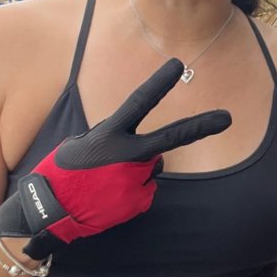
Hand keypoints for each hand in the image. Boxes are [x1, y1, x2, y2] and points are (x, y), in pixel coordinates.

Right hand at [0, 58, 230, 258]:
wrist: (49, 211)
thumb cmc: (62, 172)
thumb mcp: (83, 143)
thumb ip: (116, 138)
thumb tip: (140, 148)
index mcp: (110, 135)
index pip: (139, 102)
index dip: (159, 82)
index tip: (178, 65)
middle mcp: (128, 156)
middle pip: (171, 138)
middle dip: (201, 127)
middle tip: (226, 118)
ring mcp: (136, 181)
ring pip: (151, 167)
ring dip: (136, 170)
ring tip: (106, 180)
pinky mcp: (138, 203)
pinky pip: (144, 190)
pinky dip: (132, 191)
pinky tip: (110, 195)